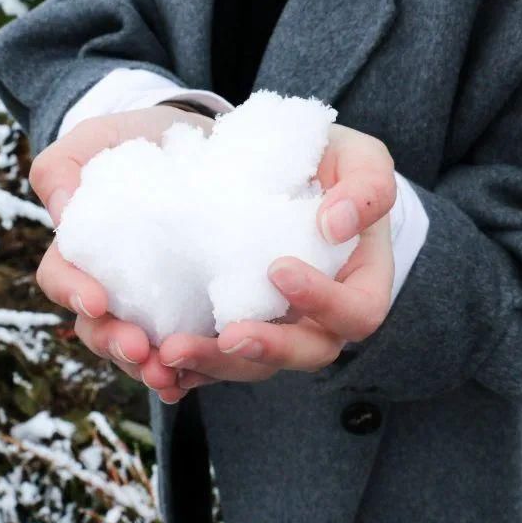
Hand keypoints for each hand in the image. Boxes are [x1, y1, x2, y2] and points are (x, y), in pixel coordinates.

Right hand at [31, 106, 214, 402]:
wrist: (200, 140)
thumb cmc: (137, 139)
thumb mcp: (96, 138)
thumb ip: (63, 166)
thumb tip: (61, 213)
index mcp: (82, 249)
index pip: (61, 278)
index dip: (73, 293)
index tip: (96, 301)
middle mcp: (113, 285)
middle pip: (97, 328)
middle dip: (114, 344)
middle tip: (140, 350)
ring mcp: (154, 301)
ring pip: (139, 349)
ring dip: (150, 367)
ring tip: (170, 376)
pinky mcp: (196, 307)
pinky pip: (187, 347)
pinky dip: (190, 368)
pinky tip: (196, 379)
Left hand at [157, 124, 395, 389]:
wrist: (273, 163)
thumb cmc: (327, 159)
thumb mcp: (360, 156)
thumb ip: (367, 186)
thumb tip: (336, 225)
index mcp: (359, 282)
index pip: (358, 312)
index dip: (325, 302)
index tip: (279, 268)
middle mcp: (320, 315)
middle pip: (305, 353)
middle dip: (267, 349)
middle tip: (227, 336)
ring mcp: (274, 325)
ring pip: (252, 365)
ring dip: (214, 364)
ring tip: (171, 352)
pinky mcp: (231, 325)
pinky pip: (212, 359)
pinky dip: (185, 366)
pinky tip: (153, 363)